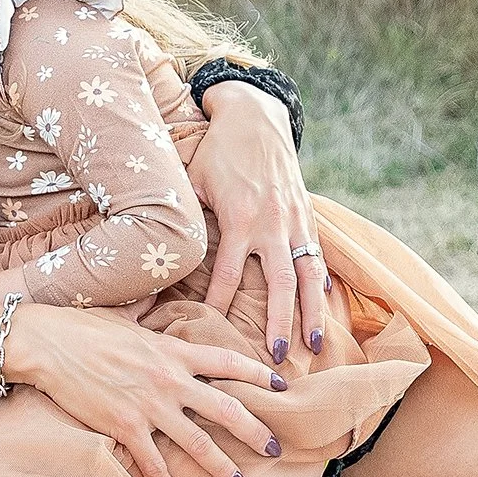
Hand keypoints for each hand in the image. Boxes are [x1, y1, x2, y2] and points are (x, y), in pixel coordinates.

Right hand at [0, 300, 285, 476]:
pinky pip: (153, 463)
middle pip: (226, 408)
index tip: (282, 384)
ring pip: (198, 442)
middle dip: (255, 430)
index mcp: (173, 350)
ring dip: (222, 466)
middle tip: (274, 446)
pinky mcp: (125, 426)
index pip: (228, 362)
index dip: (259, 374)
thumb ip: (150, 318)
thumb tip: (157, 296)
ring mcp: (149, 405)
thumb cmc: (82, 327)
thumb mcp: (127, 318)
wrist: (48, 343)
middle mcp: (170, 379)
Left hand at [190, 79, 327, 364]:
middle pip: (279, 283)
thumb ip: (181, 214)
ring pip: (308, 275)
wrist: (256, 118)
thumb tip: (153, 248)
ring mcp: (294, 221)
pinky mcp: (307, 216)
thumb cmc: (215, 151)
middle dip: (278, 322)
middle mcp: (272, 223)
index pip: (228, 273)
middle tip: (276, 358)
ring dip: (312, 313)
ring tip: (315, 346)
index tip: (212, 331)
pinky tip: (324, 308)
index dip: (219, 303)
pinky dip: (322, 283)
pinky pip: (318, 257)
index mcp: (240, 217)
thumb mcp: (190, 178)